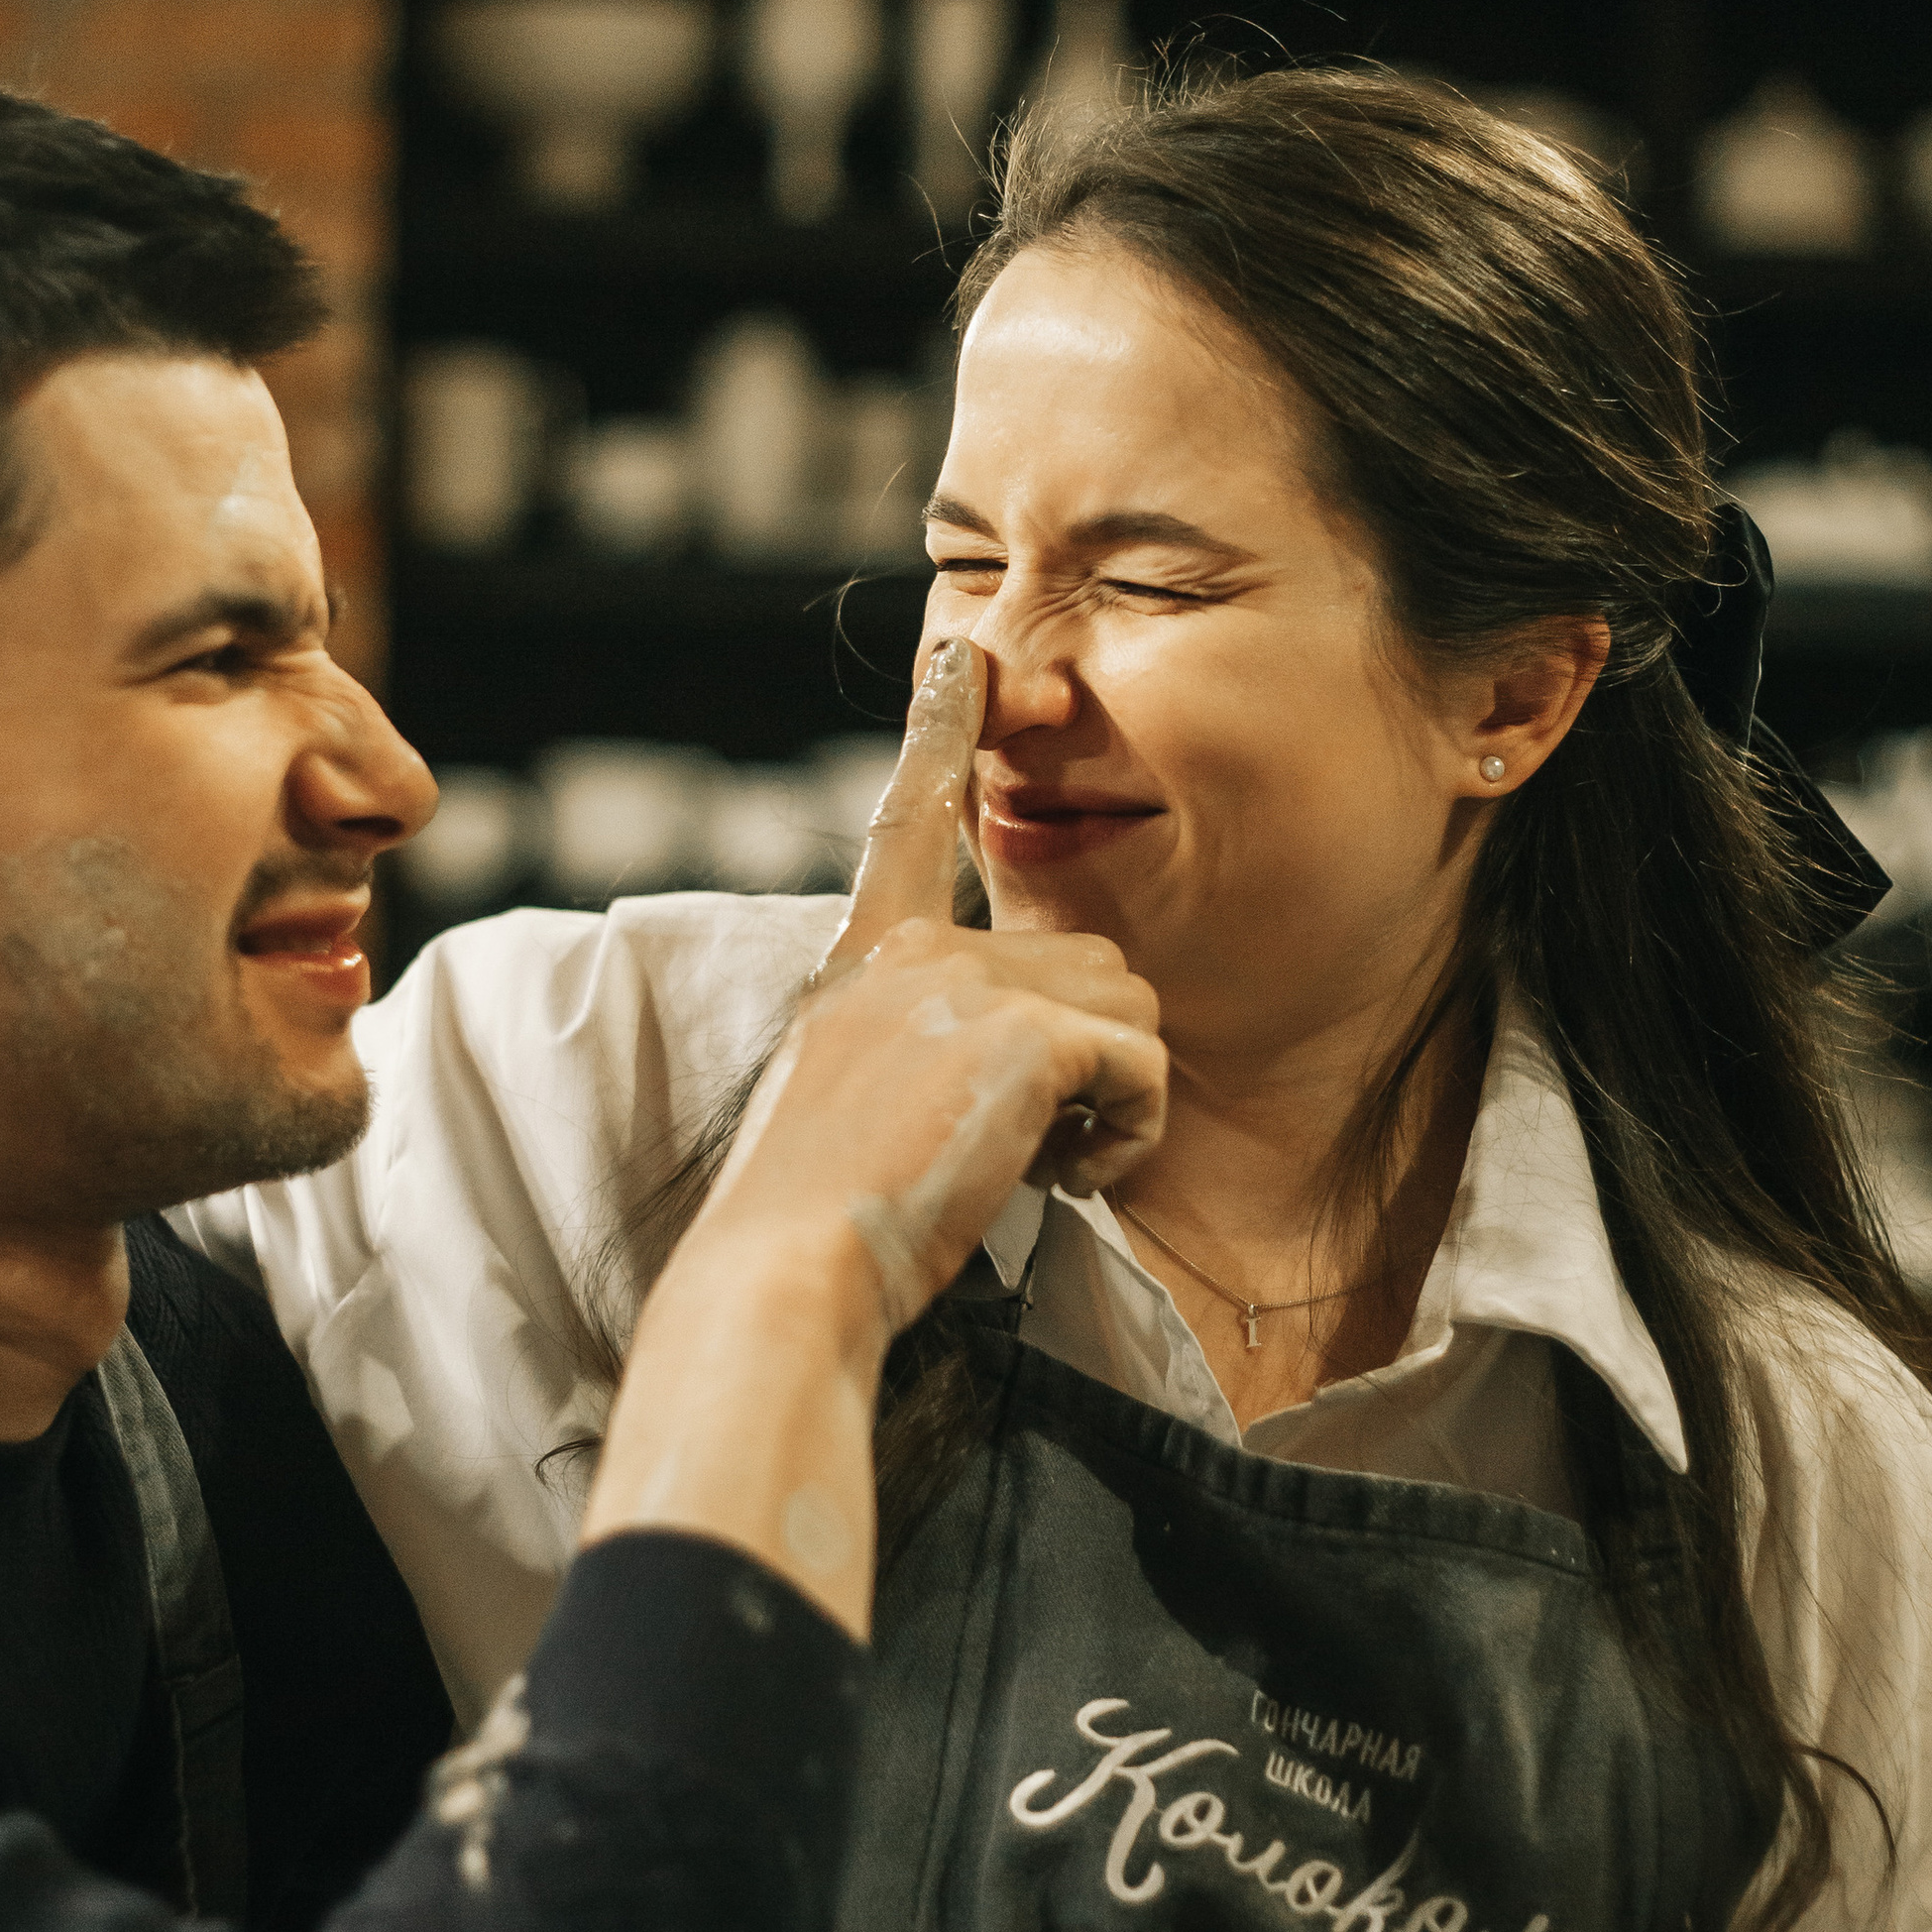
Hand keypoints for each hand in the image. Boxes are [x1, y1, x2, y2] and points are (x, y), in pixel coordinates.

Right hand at [584, 648, 1161, 1631]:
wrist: (786, 1272)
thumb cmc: (818, 1228)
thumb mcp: (854, 1105)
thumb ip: (921, 1050)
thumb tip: (1040, 1062)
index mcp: (863, 958)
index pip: (909, 821)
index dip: (940, 736)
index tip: (963, 658)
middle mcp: (911, 948)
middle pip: (1087, 964)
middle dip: (1090, 1062)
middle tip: (1024, 1155)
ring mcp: (965, 981)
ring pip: (1130, 1011)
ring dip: (1116, 1105)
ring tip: (1038, 1172)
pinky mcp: (1024, 1034)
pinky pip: (1145, 1069)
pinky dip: (1132, 1137)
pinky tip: (1067, 1184)